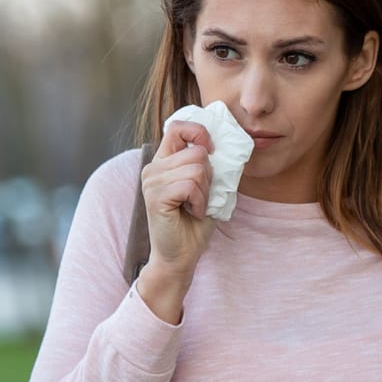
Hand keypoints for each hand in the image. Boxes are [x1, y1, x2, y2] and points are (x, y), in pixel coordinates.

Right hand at [141, 120, 217, 276]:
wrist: (181, 254)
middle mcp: (153, 168)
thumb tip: (229, 143)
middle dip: (209, 176)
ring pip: (197, 169)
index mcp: (163, 161)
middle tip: (199, 196)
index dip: (199, 133)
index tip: (211, 150)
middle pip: (197, 152)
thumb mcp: (206, 186)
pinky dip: (200, 201)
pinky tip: (191, 212)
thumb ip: (209, 163)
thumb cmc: (194, 221)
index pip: (178, 127)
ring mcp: (151, 182)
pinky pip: (191, 186)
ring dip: (205, 192)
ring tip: (194, 205)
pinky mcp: (155, 197)